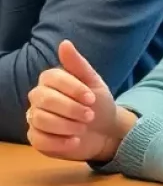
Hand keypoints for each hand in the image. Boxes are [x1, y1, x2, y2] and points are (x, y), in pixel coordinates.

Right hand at [26, 40, 131, 161]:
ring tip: (84, 128)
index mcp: (51, 80)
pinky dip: (59, 142)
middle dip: (70, 108)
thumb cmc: (98, 103)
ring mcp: (35, 118)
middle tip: (90, 116)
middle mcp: (39, 98)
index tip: (92, 98)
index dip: (72, 88)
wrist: (105, 130)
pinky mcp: (36, 138)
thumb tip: (64, 43)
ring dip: (67, 125)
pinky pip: (39, 140)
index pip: (52, 78)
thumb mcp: (94, 83)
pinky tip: (75, 141)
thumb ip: (78, 64)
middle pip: (44, 99)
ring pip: (40, 119)